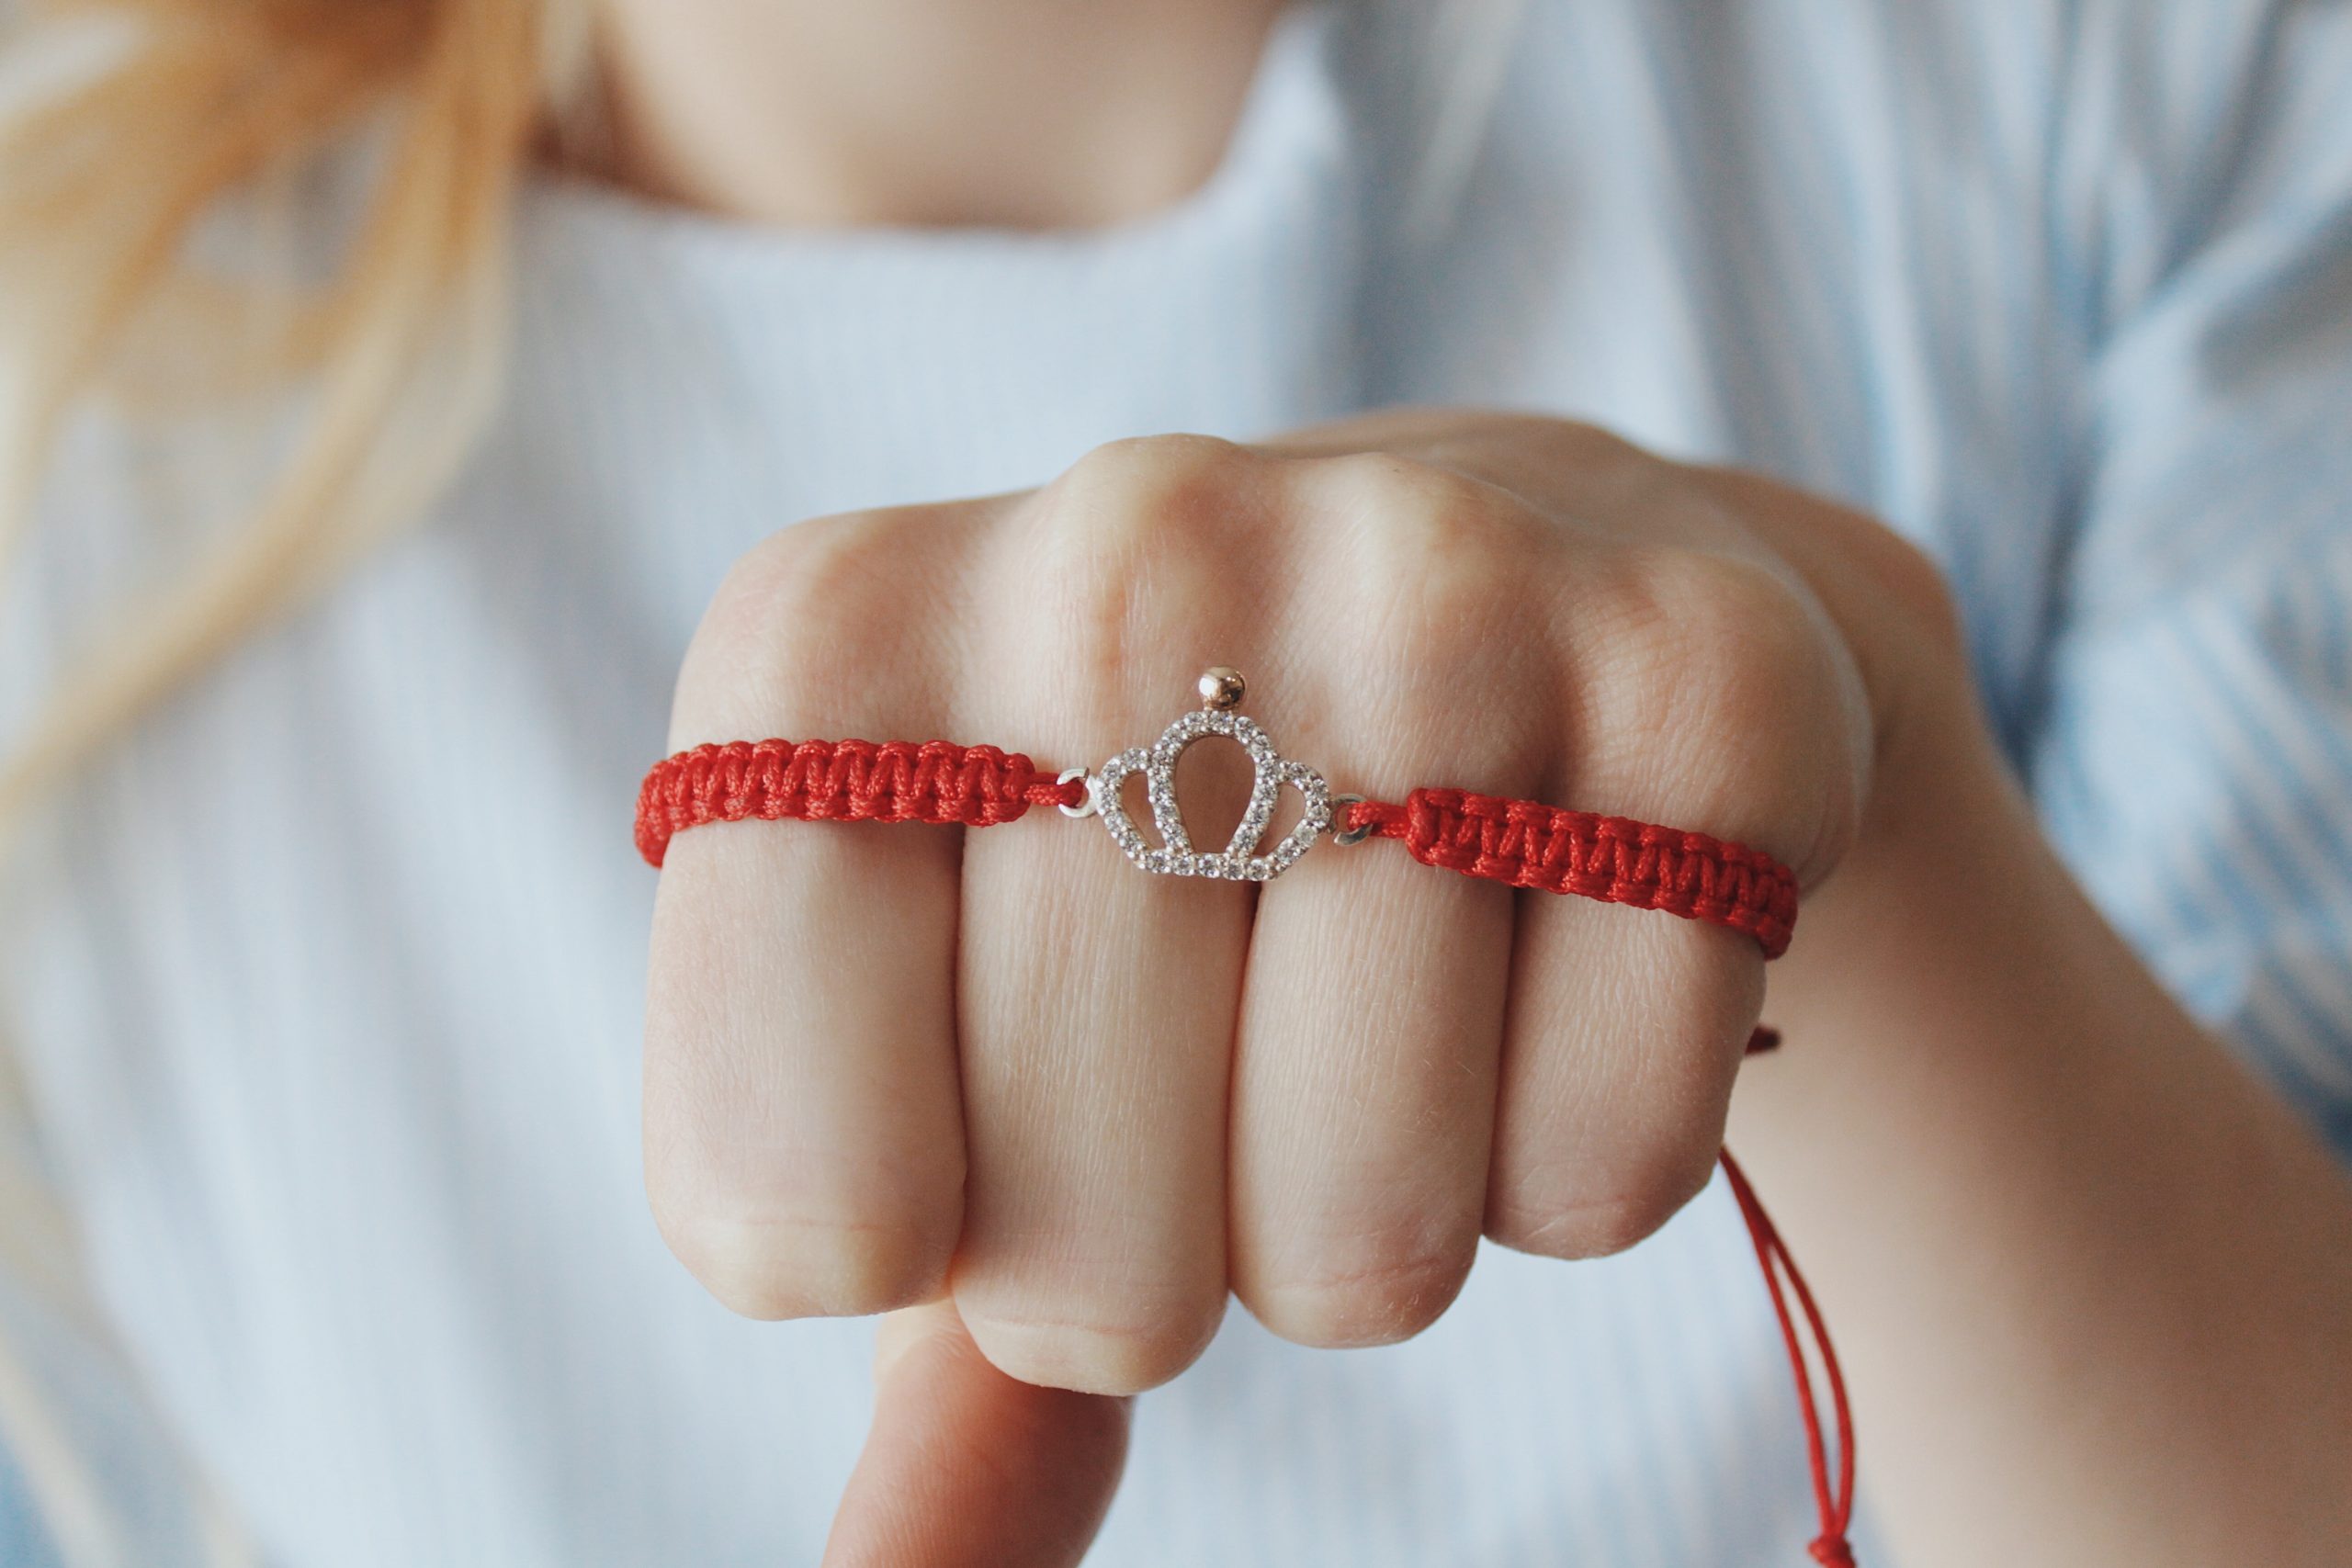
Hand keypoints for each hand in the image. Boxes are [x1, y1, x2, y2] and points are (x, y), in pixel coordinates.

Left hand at [641, 411, 1958, 1563]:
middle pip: (1088, 1265)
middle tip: (1218, 1047)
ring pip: (1366, 1242)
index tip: (985, 1092)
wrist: (1502, 607)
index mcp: (830, 641)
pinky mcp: (1699, 674)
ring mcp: (1427, 584)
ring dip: (1368, 1210)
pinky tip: (1546, 946)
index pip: (787, 1217)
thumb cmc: (1165, 861)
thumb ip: (916, 1331)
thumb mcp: (963, 1039)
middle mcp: (1115, 554)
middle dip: (1161, 1251)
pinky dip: (1574, 1143)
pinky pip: (1608, 1168)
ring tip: (1378, 991)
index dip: (911, 1237)